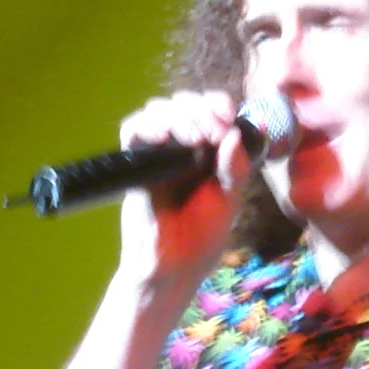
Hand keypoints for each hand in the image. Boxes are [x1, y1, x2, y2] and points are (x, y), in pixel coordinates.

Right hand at [114, 89, 251, 286]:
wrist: (174, 266)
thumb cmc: (202, 235)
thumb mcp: (229, 198)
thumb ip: (234, 167)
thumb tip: (235, 133)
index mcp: (209, 149)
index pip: (211, 110)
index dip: (218, 104)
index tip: (227, 117)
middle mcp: (183, 145)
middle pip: (185, 102)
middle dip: (201, 109)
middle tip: (212, 133)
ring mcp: (158, 153)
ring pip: (159, 110)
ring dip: (178, 115)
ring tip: (193, 138)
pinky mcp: (136, 163)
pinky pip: (133, 131)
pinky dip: (146, 125)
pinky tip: (165, 137)